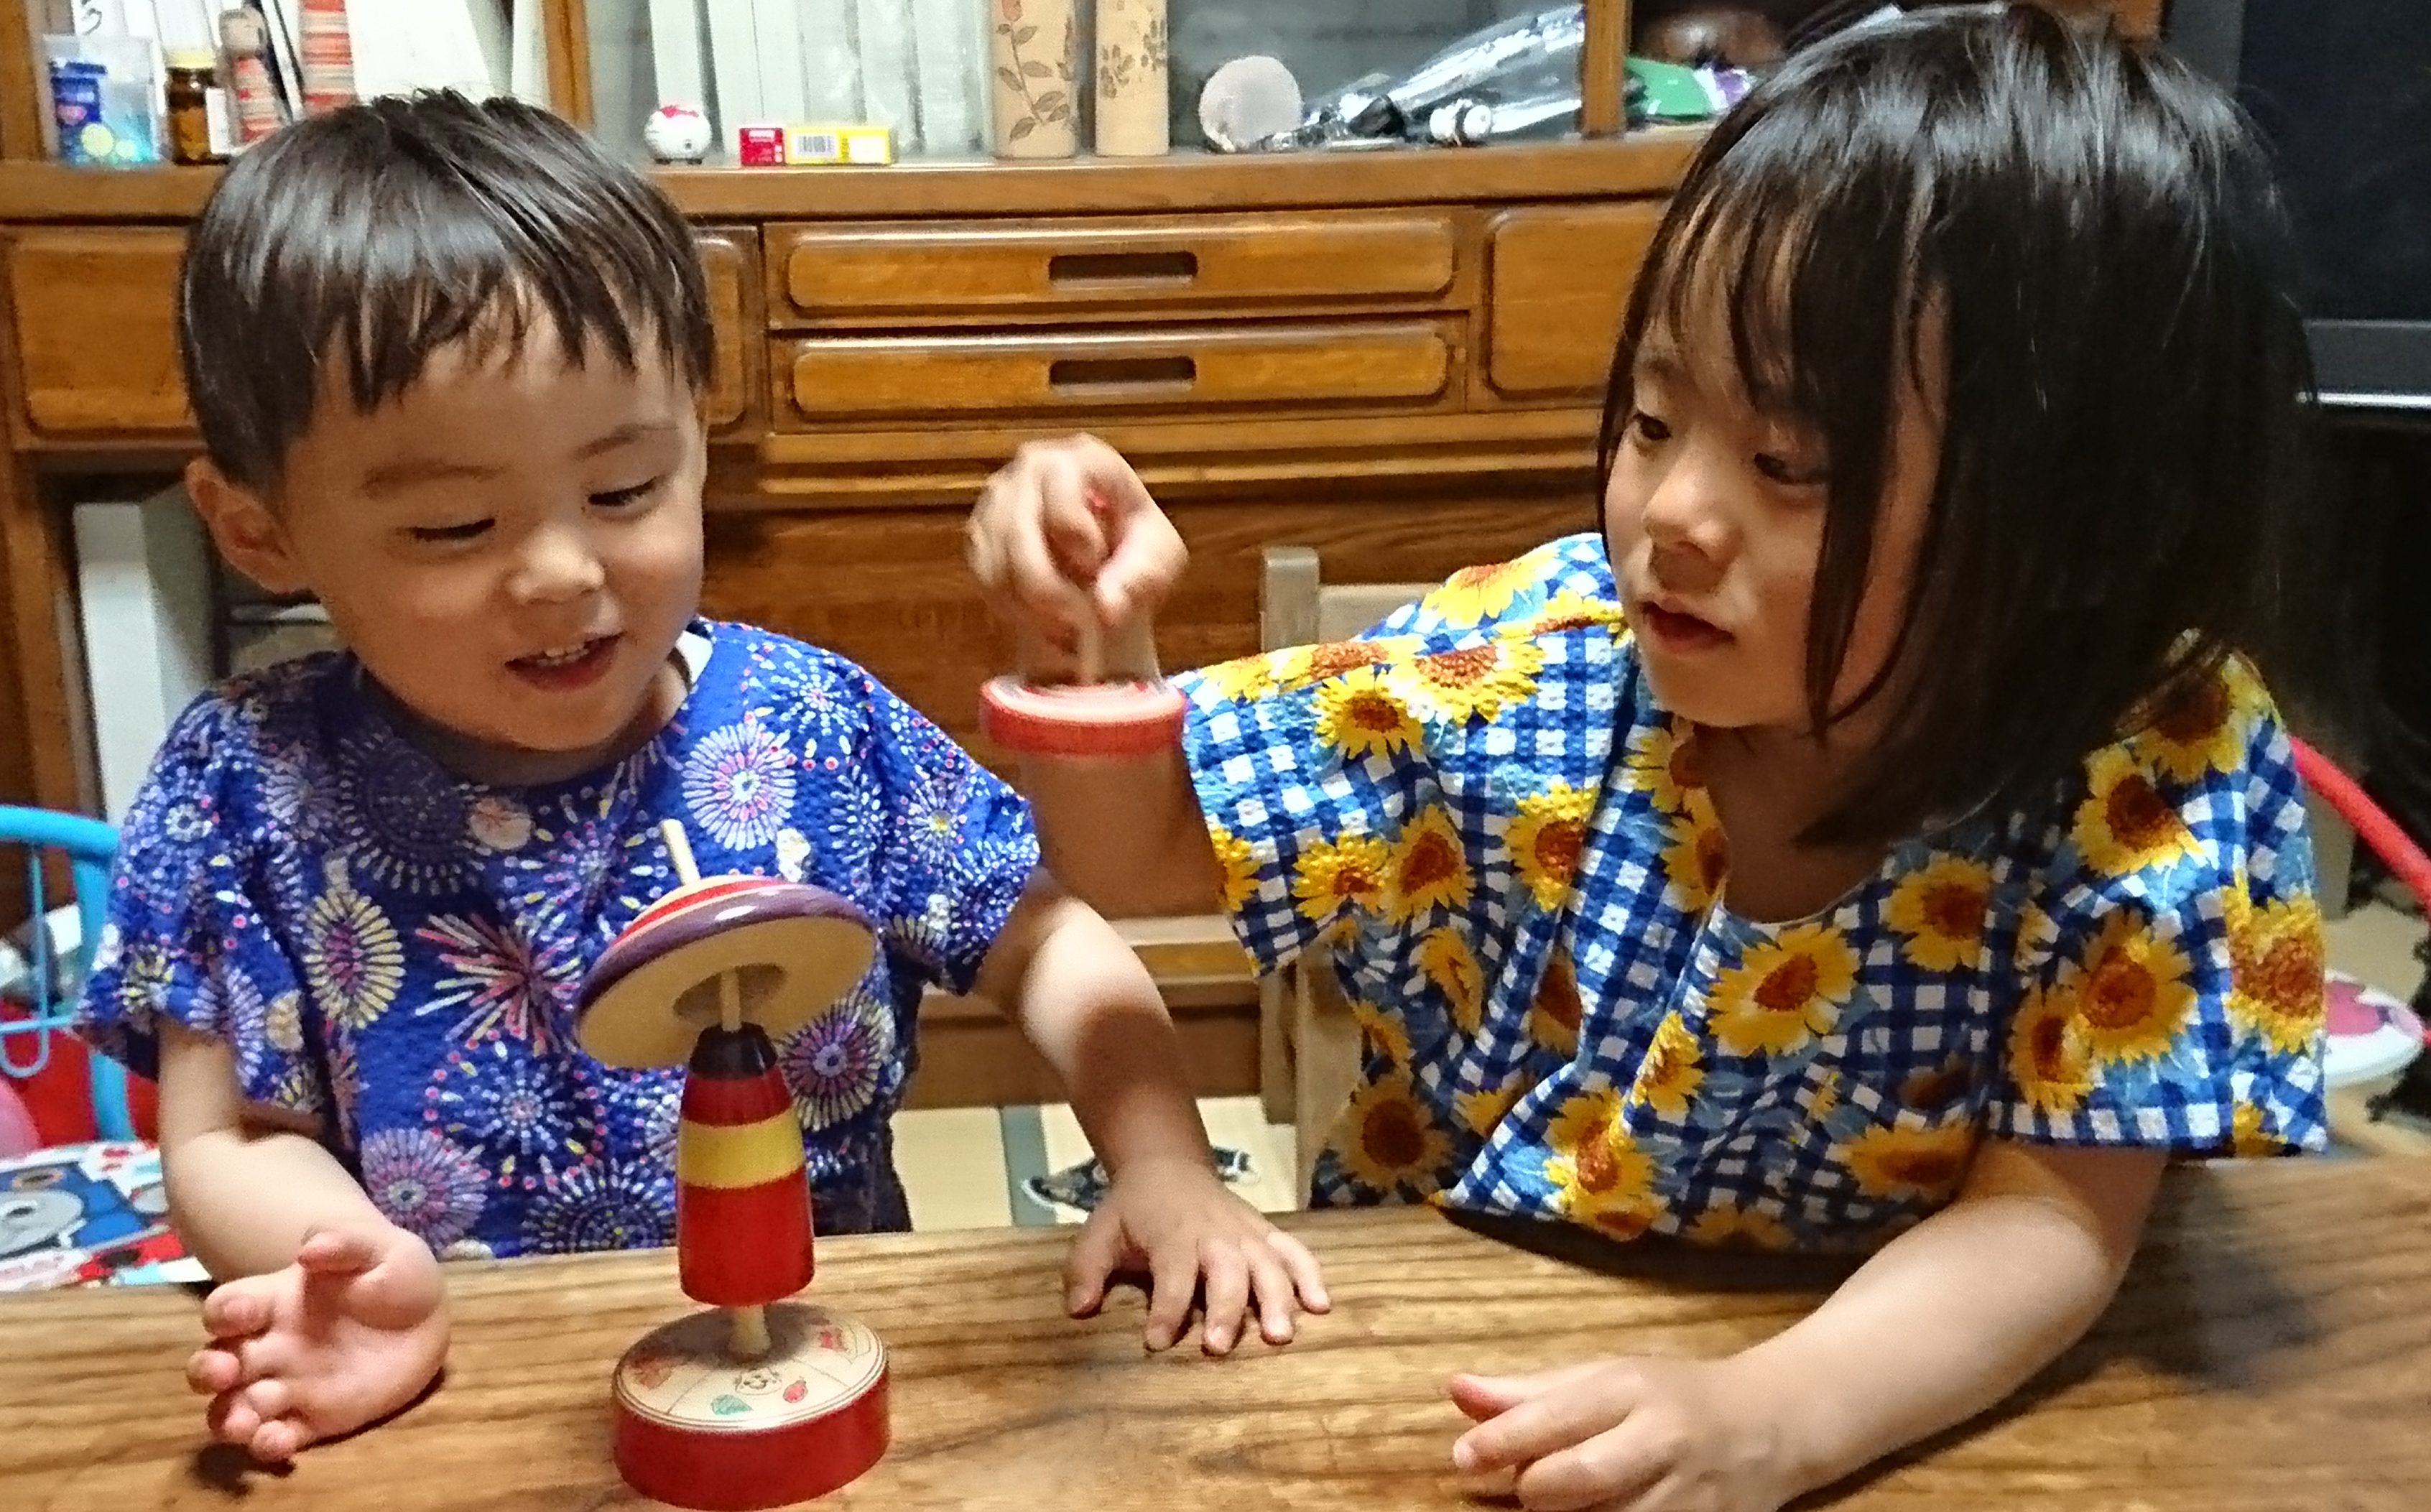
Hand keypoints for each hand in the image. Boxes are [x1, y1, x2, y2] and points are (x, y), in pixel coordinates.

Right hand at [184, 1223, 449, 1462]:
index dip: (224, 1313)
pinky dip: (268, 1445)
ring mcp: (288, 1385)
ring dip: (229, 1419)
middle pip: (213, 1363)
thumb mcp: (380, 1248)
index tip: (241, 1316)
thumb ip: (344, 1242)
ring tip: (243, 1422)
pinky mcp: (314, 1418)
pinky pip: (278, 1438)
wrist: (428, 1320)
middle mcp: (270, 1347)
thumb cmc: (394, 1275)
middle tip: (223, 1373)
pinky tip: (279, 1442)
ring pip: (235, 1408)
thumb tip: (308, 1249)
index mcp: (275, 1301)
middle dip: (207, 1371)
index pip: (228, 1307)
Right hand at [968, 435, 1184, 680]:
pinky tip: (1040, 620)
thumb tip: (1105, 608)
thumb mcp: (1159, 559)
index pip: (1061, 491)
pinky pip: (984, 577)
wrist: (1110, 560)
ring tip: (1064, 628)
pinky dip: (1011, 608)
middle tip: (1077, 621)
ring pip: (997, 561)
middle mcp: (1033, 466)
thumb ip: (1139, 578)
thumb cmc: (1138, 547)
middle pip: (1018, 531)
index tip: (1096, 566)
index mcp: (1084, 458)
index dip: (1076, 537)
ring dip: (1030, 607)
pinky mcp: (979, 531)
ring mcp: (999, 497)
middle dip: (1048, 588)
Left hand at [1063, 1155, 1329, 1353]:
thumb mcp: (1098, 1233)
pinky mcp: (1265, 1233)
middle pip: (1227, 1271)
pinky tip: (1321, 1305)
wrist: (1167, 1166)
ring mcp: (1245, 1232)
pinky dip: (1310, 1275)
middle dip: (1225, 1309)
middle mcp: (1214, 1234)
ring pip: (1267, 1264)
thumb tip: (1079, 1310)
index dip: (1166, 1308)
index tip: (1156, 1341)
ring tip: (1279, 1335)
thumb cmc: (1132, 1210)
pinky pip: (1294, 1252)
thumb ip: (1085, 1271)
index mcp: (1172, 1234)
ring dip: (1276, 1299)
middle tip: (1218, 1346)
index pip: (1172, 1274)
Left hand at [1450, 1356, 1797, 1511]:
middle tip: (1528, 1485)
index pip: (1557, 1417)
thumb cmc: (1671, 1396)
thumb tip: (1455, 1390)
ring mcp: (1688, 1496)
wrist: (1772, 1424)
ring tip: (1566, 1503)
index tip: (1463, 1456)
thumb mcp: (1603, 1378)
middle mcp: (1663, 1441)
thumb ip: (1529, 1392)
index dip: (1501, 1441)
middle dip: (1536, 1489)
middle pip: (1579, 1479)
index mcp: (1632, 1390)